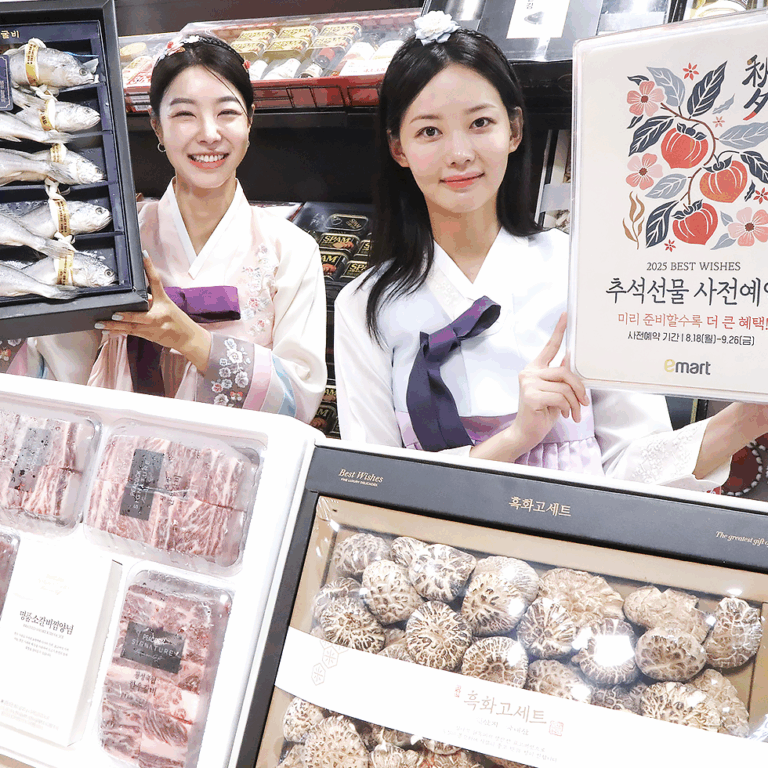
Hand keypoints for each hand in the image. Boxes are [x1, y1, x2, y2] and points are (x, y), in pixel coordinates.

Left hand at [95, 252, 211, 371]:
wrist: (188, 338)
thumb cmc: (178, 321)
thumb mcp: (167, 306)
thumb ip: (153, 300)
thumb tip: (141, 294)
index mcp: (164, 302)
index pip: (156, 282)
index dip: (150, 268)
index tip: (143, 255)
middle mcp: (158, 315)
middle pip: (140, 316)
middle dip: (127, 316)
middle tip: (113, 313)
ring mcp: (152, 328)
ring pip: (131, 327)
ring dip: (114, 326)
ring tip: (100, 323)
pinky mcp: (148, 336)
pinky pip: (130, 333)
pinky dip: (117, 332)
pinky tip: (106, 331)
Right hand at [507, 312, 588, 454]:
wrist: (527, 433)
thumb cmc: (541, 413)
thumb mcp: (555, 393)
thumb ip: (561, 377)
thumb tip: (572, 361)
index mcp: (535, 369)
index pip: (550, 347)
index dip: (559, 331)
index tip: (566, 316)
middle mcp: (529, 372)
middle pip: (565, 371)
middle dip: (579, 388)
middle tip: (584, 402)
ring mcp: (528, 383)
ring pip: (564, 386)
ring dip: (574, 403)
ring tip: (574, 413)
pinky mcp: (531, 395)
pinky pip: (560, 397)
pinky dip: (567, 408)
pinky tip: (565, 415)